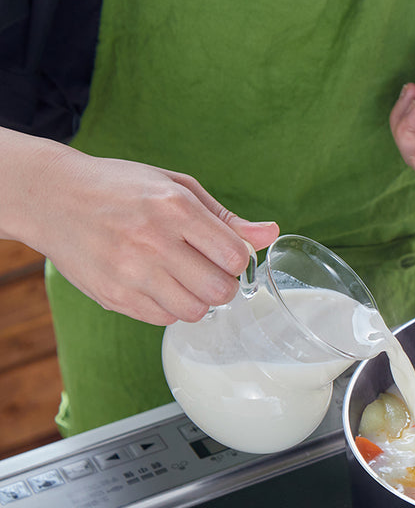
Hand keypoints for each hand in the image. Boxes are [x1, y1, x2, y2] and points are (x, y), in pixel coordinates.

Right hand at [0, 129, 278, 325]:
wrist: (52, 197)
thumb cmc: (122, 189)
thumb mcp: (176, 187)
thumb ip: (226, 218)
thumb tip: (270, 234)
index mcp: (174, 207)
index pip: (236, 255)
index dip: (238, 260)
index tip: (226, 254)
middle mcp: (153, 241)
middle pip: (219, 290)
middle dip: (223, 285)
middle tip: (208, 272)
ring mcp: (130, 271)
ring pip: (195, 311)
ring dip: (198, 300)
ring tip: (183, 280)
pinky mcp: (113, 296)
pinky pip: (164, 319)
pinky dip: (169, 308)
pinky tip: (158, 285)